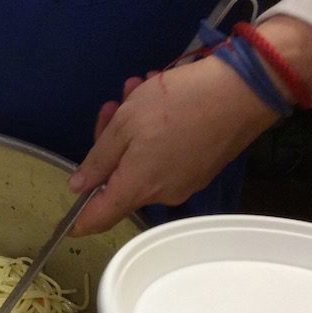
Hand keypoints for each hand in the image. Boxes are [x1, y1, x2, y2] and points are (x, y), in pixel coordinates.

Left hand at [67, 56, 279, 234]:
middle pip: (120, 179)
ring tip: (139, 87)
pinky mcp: (202, 167)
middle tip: (113, 105)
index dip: (79, 222)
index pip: (100, 219)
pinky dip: (157, 132)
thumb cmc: (178, 104)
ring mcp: (184, 182)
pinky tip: (161, 95)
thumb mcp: (125, 124)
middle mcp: (161, 194)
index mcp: (137, 187)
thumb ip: (98, 159)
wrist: (246, 90)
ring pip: (143, 161)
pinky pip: (166, 155)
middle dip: (110, 142)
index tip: (65, 225)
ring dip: (134, 128)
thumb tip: (79, 186)